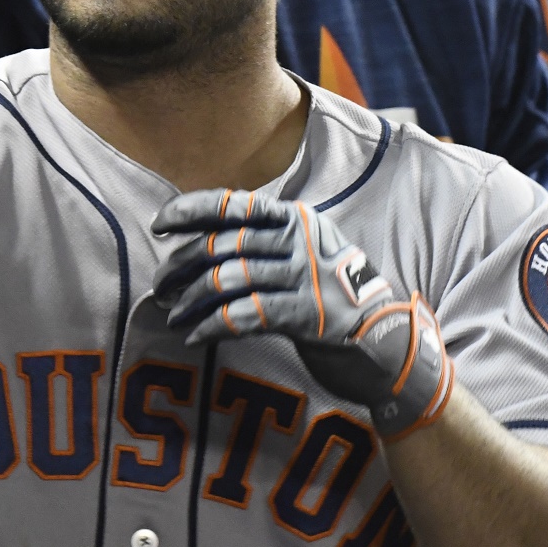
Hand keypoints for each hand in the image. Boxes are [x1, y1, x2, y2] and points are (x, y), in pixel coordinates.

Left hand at [152, 190, 453, 439]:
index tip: (159, 225)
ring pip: (229, 281)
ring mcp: (306, 277)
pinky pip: (245, 315)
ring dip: (192, 300)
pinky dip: (213, 325)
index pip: (233, 204)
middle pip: (224, 246)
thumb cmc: (334, 296)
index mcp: (296, 218)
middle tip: (161, 288)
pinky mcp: (307, 315)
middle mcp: (301, 240)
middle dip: (183, 266)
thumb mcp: (307, 254)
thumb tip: (200, 244)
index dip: (191, 211)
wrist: (388, 342)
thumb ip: (265, 242)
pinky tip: (196, 335)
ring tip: (173, 315)